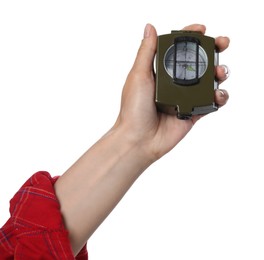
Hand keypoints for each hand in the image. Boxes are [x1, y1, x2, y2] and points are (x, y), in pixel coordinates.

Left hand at [114, 24, 229, 160]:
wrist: (139, 139)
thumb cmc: (133, 109)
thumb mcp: (138, 76)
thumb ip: (147, 52)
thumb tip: (150, 28)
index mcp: (161, 72)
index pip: (178, 49)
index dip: (191, 38)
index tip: (202, 31)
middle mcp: (174, 83)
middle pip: (197, 63)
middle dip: (212, 51)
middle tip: (221, 45)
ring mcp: (184, 98)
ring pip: (208, 81)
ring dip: (219, 73)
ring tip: (220, 72)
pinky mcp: (193, 113)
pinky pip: (210, 103)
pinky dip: (219, 97)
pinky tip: (218, 94)